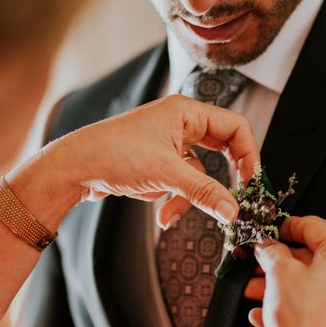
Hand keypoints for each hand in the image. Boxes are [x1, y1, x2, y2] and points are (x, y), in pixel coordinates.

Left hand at [43, 94, 258, 226]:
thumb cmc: (111, 154)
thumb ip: (204, 192)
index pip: (236, 127)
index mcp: (187, 113)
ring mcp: (170, 145)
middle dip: (223, 180)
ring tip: (171, 213)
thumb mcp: (166, 174)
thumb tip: (233, 210)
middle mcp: (181, 125)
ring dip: (190, 198)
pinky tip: (160, 213)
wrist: (72, 169)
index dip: (249, 155)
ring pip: (200, 174)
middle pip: (222, 151)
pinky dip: (175, 201)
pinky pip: (182, 184)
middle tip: (235, 198)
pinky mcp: (159, 164)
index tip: (252, 183)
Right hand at [249, 216, 325, 326]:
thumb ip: (272, 251)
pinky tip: (270, 316)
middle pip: (314, 260)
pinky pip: (322, 309)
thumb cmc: (304, 323)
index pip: (314, 227)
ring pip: (315, 286)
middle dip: (281, 265)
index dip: (287, 227)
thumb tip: (268, 246)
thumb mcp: (278, 273)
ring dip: (284, 288)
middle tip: (260, 267)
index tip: (273, 232)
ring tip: (258, 294)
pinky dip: (298, 308)